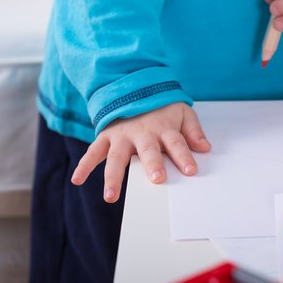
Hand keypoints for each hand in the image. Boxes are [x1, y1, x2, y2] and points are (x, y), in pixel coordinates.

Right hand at [71, 103, 210, 202]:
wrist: (134, 87)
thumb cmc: (161, 107)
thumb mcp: (182, 112)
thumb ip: (193, 130)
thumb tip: (205, 148)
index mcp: (164, 127)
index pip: (176, 142)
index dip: (184, 156)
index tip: (191, 170)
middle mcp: (142, 133)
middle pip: (148, 150)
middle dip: (152, 164)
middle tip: (157, 179)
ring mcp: (121, 136)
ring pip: (116, 157)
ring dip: (113, 176)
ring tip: (111, 195)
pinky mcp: (105, 137)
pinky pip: (92, 152)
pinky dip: (84, 165)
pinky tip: (77, 180)